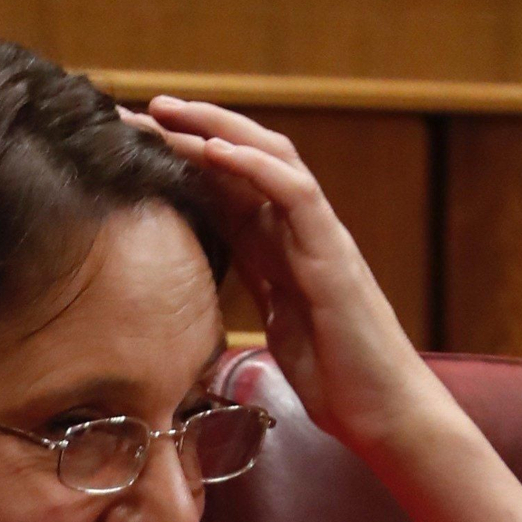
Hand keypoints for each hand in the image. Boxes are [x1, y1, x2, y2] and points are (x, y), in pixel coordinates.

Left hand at [120, 97, 437, 445]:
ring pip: (273, 160)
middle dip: (199, 128)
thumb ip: (253, 288)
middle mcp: (301, 233)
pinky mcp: (333, 257)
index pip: (232, 187)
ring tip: (174, 114)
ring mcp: (320, 239)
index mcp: (281, 249)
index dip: (188, 159)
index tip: (139, 142)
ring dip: (221, 131)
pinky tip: (217, 150)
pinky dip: (257, 167)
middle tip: (146, 109)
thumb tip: (208, 284)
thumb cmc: (335, 379)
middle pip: (250, 158)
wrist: (382, 412)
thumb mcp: (277, 324)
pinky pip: (296, 194)